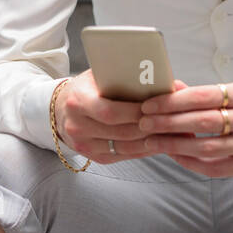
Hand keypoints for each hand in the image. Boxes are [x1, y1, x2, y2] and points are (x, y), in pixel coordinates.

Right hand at [54, 69, 170, 163]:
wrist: (61, 108)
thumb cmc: (88, 88)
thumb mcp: (98, 76)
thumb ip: (124, 77)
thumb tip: (160, 80)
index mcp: (78, 102)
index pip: (110, 112)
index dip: (135, 112)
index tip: (157, 107)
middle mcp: (77, 126)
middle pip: (121, 132)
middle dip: (148, 127)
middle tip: (171, 122)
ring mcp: (83, 144)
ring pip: (124, 147)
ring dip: (149, 142)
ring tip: (169, 133)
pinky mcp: (92, 157)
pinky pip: (122, 156)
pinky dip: (141, 151)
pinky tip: (155, 143)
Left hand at [137, 79, 232, 177]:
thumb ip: (201, 93)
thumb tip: (169, 87)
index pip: (203, 96)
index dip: (173, 101)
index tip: (149, 105)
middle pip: (203, 122)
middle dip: (168, 123)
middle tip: (143, 124)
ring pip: (207, 147)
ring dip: (174, 145)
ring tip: (152, 142)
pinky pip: (215, 166)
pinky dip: (191, 162)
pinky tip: (174, 156)